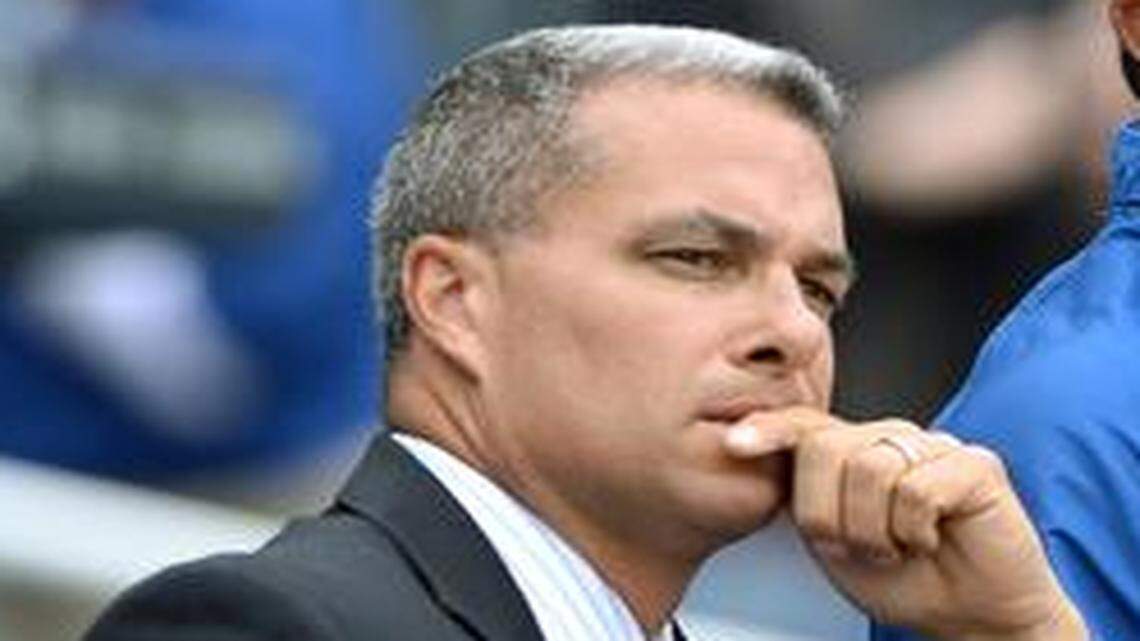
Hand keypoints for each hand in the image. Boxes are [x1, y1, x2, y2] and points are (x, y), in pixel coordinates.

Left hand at [722, 407, 1087, 640]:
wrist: (971, 617)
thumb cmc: (906, 581)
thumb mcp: (834, 544)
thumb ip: (806, 503)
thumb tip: (763, 469)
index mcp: (853, 455)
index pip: (804, 425)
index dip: (769, 430)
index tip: (736, 443)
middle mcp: (890, 440)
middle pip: (827, 449)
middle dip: (830, 514)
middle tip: (860, 548)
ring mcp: (933, 446)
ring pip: (871, 469)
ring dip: (875, 531)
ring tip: (898, 547)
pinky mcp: (975, 464)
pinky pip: (918, 490)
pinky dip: (915, 531)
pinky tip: (930, 539)